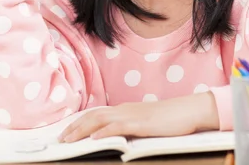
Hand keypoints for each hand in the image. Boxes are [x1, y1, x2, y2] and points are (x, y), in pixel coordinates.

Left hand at [59, 93, 219, 141]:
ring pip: (100, 120)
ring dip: (82, 130)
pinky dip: (104, 132)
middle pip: (93, 115)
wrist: (187, 110)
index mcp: (124, 109)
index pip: (96, 114)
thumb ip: (129, 127)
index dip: (79, 122)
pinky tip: (94, 139)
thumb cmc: (169, 119)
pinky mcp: (141, 124)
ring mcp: (132, 115)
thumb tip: (115, 136)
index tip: (66, 131)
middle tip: (60, 139)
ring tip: (68, 140)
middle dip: (74, 127)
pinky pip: (118, 127)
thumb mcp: (145, 122)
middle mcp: (124, 109)